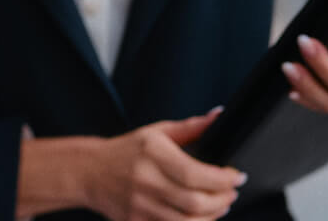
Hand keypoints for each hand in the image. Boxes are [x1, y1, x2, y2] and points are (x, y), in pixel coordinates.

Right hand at [75, 110, 246, 220]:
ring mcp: (139, 205)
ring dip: (212, 216)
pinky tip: (200, 217)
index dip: (223, 179)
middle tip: (231, 193)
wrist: (90, 172)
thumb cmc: (127, 151)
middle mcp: (145, 180)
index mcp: (152, 153)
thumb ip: (191, 127)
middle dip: (222, 200)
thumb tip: (218, 116)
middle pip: (195, 202)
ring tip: (220, 206)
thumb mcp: (157, 132)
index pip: (196, 174)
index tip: (237, 176)